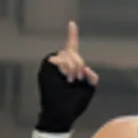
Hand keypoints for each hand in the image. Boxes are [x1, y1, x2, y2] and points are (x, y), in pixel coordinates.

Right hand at [33, 21, 97, 137]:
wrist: (62, 113)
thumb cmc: (75, 103)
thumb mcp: (89, 89)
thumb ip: (92, 77)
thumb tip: (86, 69)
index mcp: (71, 66)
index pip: (72, 47)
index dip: (72, 35)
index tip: (72, 23)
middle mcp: (61, 64)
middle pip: (72, 51)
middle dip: (80, 64)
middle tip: (78, 79)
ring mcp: (52, 66)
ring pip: (66, 54)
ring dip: (73, 67)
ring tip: (72, 81)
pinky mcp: (46, 69)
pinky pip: (56, 59)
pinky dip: (65, 67)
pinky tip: (67, 78)